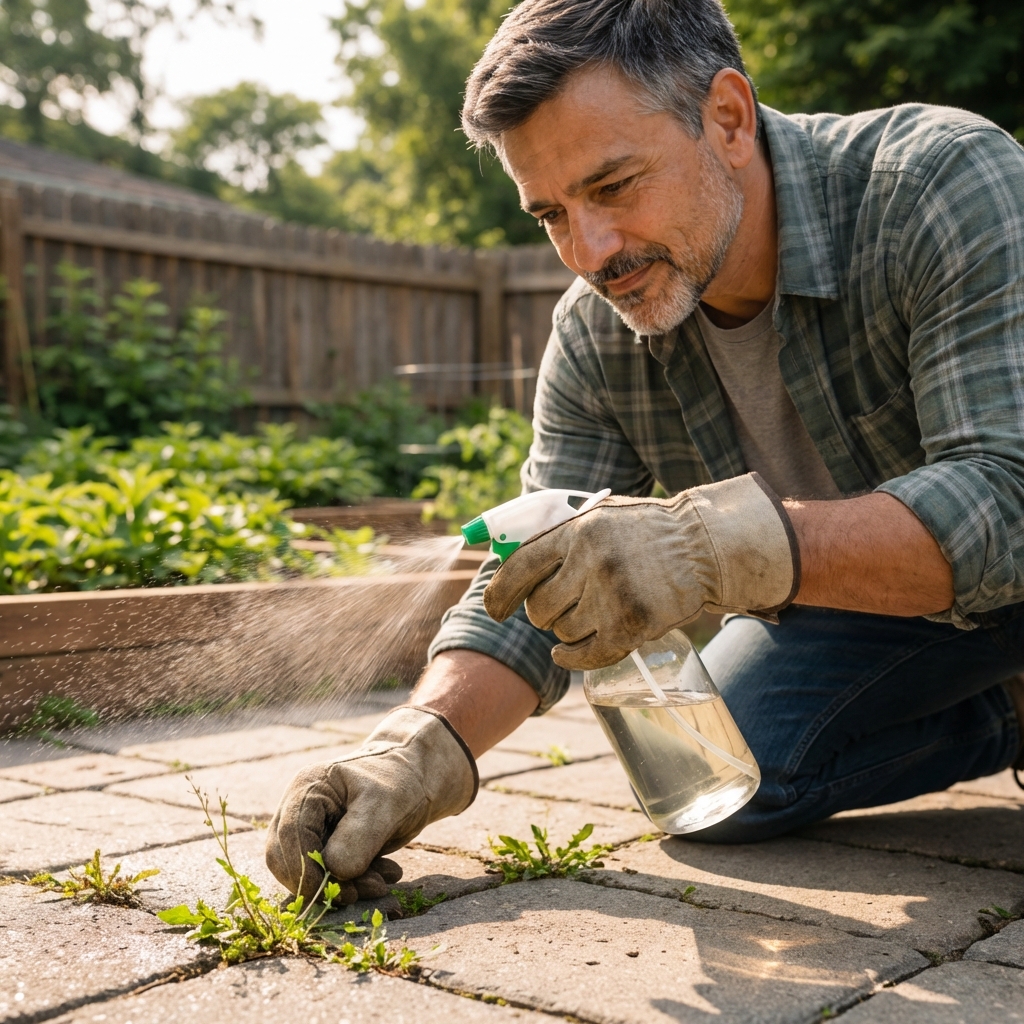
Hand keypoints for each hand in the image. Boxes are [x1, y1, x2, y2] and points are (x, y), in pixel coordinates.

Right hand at [265, 706, 476, 900]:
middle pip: (286, 858)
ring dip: (342, 886)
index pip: (288, 835)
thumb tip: (335, 871)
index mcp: (308, 788)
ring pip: (307, 873)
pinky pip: (327, 876)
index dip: (304, 870)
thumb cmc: (399, 782)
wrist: (416, 779)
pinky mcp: (325, 848)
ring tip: (381, 883)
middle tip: (357, 894)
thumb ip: (358, 836)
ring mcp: (311, 829)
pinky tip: (383, 875)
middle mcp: (300, 809)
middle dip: (320, 883)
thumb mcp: (384, 804)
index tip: (332, 893)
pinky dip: (354, 884)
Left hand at [483, 473, 799, 670]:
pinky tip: (568, 654)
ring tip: (590, 616)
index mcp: (576, 532)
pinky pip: (585, 656)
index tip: (496, 611)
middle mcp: (591, 561)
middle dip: (544, 614)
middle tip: (561, 608)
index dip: (500, 595)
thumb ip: (559, 539)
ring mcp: (612, 595)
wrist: (705, 546)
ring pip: (563, 633)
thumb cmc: (646, 532)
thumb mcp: (600, 518)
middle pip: (539, 609)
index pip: (520, 568)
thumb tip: (507, 563)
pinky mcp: (632, 625)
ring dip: (568, 632)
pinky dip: (572, 659)